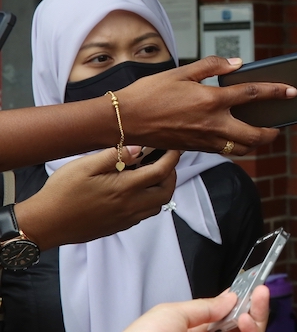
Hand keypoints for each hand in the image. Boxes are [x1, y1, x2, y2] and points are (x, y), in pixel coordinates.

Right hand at [14, 147, 179, 249]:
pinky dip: (149, 201)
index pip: (161, 172)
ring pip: (157, 205)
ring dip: (162, 189)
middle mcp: (130, 206)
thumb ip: (114, 155)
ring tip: (152, 174)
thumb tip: (139, 147)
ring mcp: (125, 219)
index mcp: (124, 188)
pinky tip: (137, 190)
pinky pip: (144, 214)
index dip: (173, 158)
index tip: (176, 147)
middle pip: (166, 192)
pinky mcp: (118, 227)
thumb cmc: (61, 193)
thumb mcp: (84, 166)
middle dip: (171, 174)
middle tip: (165, 160)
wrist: (44, 224)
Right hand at [116, 56, 295, 155]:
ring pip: (242, 148)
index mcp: (211, 100)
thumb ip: (212, 66)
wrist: (125, 120)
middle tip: (279, 125)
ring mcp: (205, 139)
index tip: (291, 91)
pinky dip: (237, 146)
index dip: (275, 92)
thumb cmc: (150, 94)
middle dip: (272, 132)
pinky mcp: (197, 148)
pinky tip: (236, 136)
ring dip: (256, 142)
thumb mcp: (181, 72)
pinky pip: (226, 151)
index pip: (252, 95)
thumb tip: (236, 63)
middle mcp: (212, 124)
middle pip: (255, 135)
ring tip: (262, 133)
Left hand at [123, 285, 269, 331]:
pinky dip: (252, 330)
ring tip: (253, 305)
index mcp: (192, 330)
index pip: (224, 316)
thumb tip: (231, 297)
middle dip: (255, 307)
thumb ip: (203, 305)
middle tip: (261, 291)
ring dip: (257, 318)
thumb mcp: (170, 314)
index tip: (253, 286)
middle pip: (242, 325)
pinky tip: (246, 320)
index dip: (240, 301)